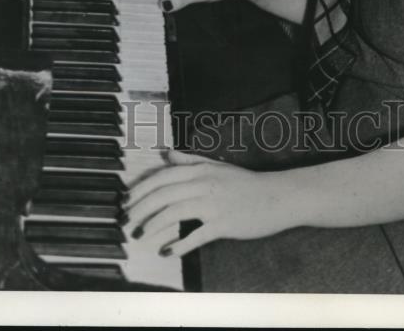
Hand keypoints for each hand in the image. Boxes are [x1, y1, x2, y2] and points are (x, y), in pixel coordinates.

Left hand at [125, 149, 290, 255]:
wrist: (278, 196)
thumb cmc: (246, 183)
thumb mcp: (217, 166)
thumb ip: (190, 160)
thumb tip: (167, 153)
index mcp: (200, 169)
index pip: (162, 177)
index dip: (141, 189)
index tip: (126, 200)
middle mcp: (203, 184)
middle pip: (163, 194)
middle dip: (140, 208)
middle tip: (126, 221)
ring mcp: (213, 204)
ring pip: (174, 211)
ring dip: (153, 225)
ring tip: (140, 235)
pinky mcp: (223, 224)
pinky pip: (196, 235)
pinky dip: (179, 244)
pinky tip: (167, 251)